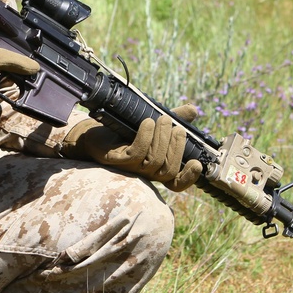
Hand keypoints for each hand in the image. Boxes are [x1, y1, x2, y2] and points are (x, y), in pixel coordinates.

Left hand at [62, 104, 203, 191]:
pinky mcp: (117, 160)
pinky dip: (145, 137)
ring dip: (162, 138)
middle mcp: (145, 172)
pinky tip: (147, 123)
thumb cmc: (125, 129)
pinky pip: (136, 153)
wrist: (94, 131)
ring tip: (163, 119)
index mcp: (157, 167)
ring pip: (155, 162)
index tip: (197, 163)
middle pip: (168, 169)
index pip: (176, 182)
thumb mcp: (154, 123)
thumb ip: (174, 118)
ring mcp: (131, 168)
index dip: (189, 177)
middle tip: (176, 126)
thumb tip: (193, 110)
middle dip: (177, 147)